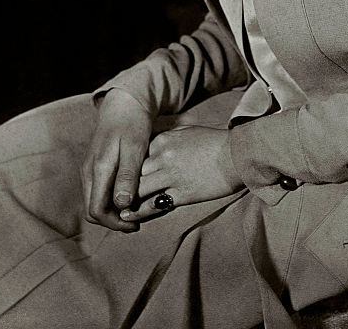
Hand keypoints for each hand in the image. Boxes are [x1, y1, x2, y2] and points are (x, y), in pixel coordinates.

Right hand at [81, 89, 152, 231]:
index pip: (96, 210)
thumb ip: (127, 176)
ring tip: (136, 211)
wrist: (123, 104)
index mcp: (97, 168)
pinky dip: (111, 201)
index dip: (114, 223)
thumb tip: (121, 205)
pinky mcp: (94, 167)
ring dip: (112, 212)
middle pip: (93, 210)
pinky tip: (129, 197)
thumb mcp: (135, 148)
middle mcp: (88, 172)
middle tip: (137, 221)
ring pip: (95, 202)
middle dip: (113, 221)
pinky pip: (98, 192)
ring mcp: (89, 170)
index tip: (135, 224)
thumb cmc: (132, 123)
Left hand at [119, 125, 244, 223]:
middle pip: (133, 174)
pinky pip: (154, 204)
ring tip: (116, 210)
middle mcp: (163, 157)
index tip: (117, 178)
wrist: (237, 154)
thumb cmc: (214, 142)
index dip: (126, 169)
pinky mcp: (182, 193)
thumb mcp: (187, 132)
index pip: (135, 156)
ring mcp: (171, 176)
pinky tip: (130, 216)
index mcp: (163, 141)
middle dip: (121, 186)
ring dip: (126, 201)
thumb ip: (168, 137)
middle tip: (111, 197)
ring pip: (139, 190)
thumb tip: (154, 143)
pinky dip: (140, 211)